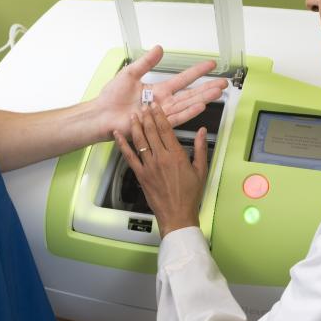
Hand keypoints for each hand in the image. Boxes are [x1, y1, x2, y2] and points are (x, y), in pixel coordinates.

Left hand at [96, 45, 226, 139]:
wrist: (101, 115)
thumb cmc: (111, 98)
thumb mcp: (129, 74)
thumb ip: (146, 62)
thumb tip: (159, 48)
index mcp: (158, 90)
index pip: (183, 79)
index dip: (197, 72)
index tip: (211, 65)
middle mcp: (163, 103)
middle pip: (190, 94)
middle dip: (208, 88)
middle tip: (223, 83)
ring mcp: (161, 114)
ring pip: (187, 105)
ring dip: (203, 99)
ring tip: (217, 92)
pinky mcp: (156, 124)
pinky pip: (176, 117)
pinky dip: (188, 112)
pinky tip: (200, 106)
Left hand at [113, 103, 207, 237]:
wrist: (177, 215)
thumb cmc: (189, 195)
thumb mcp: (201, 170)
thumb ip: (200, 148)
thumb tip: (203, 132)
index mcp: (176, 155)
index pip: (166, 129)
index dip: (160, 115)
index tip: (156, 106)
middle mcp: (161, 158)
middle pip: (152, 131)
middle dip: (147, 116)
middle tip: (143, 105)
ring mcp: (149, 166)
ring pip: (140, 140)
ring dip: (136, 126)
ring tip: (133, 114)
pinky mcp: (140, 175)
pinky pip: (129, 157)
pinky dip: (122, 145)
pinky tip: (117, 136)